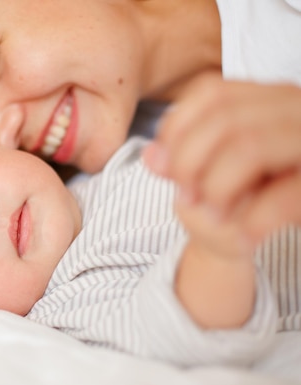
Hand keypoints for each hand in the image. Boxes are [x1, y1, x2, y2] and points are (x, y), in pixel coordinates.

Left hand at [143, 74, 300, 244]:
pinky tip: (246, 236)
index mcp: (270, 99)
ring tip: (214, 216)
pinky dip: (254, 221)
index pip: (211, 93)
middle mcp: (297, 109)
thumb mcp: (214, 173)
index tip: (165, 165)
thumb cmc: (255, 195)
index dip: (177, 129)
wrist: (289, 226)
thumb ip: (182, 160)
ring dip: (217, 189)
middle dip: (190, 163)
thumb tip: (152, 156)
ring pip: (250, 147)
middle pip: (225, 119)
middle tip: (186, 197)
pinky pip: (283, 196)